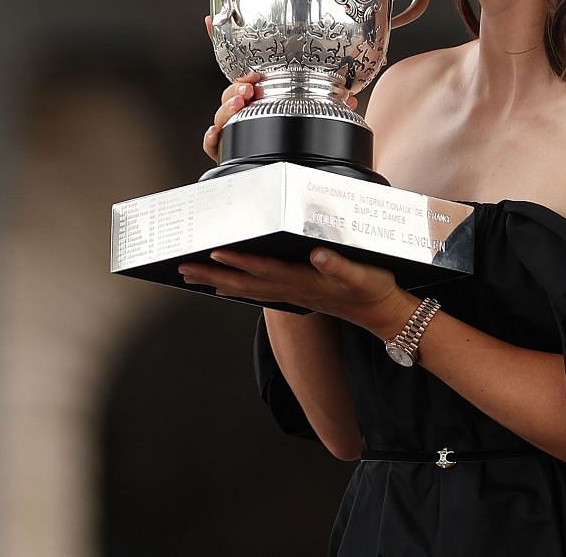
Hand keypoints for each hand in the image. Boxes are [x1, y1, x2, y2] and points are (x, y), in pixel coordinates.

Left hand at [176, 246, 417, 336]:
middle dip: (213, 274)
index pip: (265, 269)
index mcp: (304, 280)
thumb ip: (340, 266)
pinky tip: (224, 287)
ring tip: (192, 275)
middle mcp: (292, 289)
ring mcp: (291, 294)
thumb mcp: (363, 276)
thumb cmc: (372, 291)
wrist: (381, 314)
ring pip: (246, 289)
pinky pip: (257, 293)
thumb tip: (318, 254)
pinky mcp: (295, 294)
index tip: (215, 251)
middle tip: (184, 268)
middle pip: (245, 283)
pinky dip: (236, 289)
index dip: (239, 261)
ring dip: (218, 282)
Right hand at [201, 14, 356, 162]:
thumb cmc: (302, 132)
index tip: (212, 22)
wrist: (296, 162)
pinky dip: (212, 137)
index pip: (240, 65)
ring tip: (241, 101)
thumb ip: (331, 101)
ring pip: (221, 112)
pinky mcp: (230, 147)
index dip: (220, 40)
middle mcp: (246, 106)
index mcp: (262, 91)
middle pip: (229, 90)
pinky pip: (214, 142)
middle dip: (236, 84)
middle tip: (249, 85)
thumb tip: (351, 98)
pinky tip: (217, 132)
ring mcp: (237, 125)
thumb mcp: (318, 109)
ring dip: (227, 105)